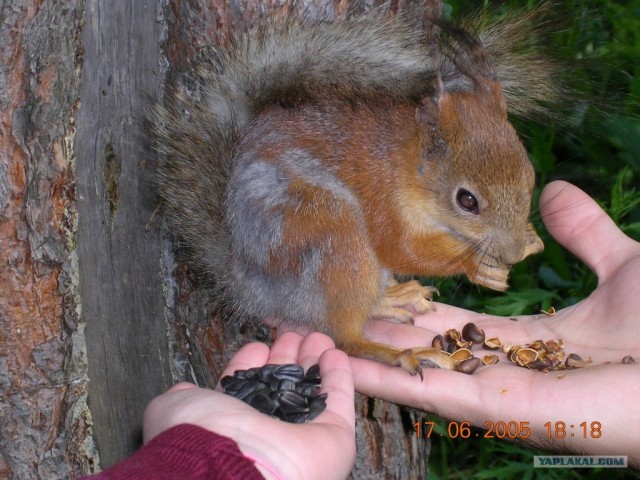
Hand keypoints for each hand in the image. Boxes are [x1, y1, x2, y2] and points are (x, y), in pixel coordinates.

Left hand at [144, 332, 355, 479]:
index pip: (246, 388)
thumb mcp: (174, 407)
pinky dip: (340, 375)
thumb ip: (182, 396)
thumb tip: (184, 390)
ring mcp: (301, 433)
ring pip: (312, 390)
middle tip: (294, 332)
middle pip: (281, 385)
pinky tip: (336, 352)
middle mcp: (266, 429)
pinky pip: (339, 399)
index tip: (258, 344)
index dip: (252, 363)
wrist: (231, 468)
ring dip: (315, 360)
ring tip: (318, 335)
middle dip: (288, 356)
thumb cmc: (200, 435)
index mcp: (231, 423)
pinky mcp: (334, 436)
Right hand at [352, 180, 639, 466]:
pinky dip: (389, 384)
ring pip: (423, 375)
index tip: (388, 293)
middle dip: (388, 336)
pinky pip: (435, 395)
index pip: (463, 325)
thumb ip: (585, 233)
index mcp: (538, 339)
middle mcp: (512, 368)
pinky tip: (349, 369)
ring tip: (327, 341)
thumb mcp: (624, 265)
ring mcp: (503, 392)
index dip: (424, 310)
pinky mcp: (503, 409)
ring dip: (375, 361)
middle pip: (434, 351)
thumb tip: (554, 189)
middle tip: (340, 315)